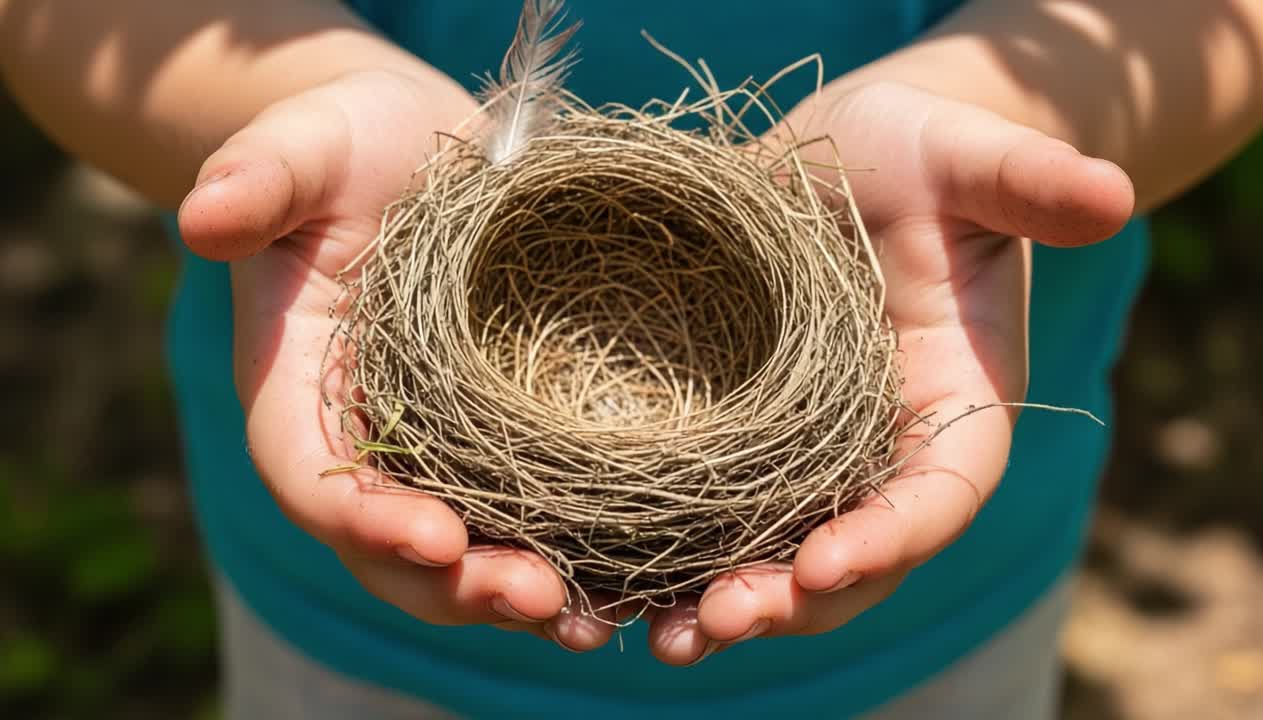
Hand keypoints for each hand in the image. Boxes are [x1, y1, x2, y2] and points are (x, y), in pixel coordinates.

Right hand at [178, 69, 618, 651]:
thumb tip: (200, 215)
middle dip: (457, 586)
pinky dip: (572, 552)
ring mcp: (435, 448)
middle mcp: (363, 438)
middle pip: (389, 547)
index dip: (364, 520)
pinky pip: (528, 512)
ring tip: (593, 617)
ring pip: (464, 552)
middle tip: (537, 598)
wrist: (416, 154)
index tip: (435, 538)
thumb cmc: (349, 146)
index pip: (312, 474)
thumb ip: (259, 176)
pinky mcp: (502, 438)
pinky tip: (634, 577)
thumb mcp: (305, 144)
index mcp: (299, 386)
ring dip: (519, 592)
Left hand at [644, 81, 1134, 664]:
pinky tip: (615, 584)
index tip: (828, 560)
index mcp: (955, 404)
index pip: (939, 493)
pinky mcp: (740, 430)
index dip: (892, 536)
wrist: (853, 155)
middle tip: (724, 620)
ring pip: (778, 551)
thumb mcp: (973, 158)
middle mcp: (883, 448)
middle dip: (795, 598)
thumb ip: (1030, 181)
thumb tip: (1114, 197)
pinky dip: (671, 549)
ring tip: (668, 636)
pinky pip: (712, 506)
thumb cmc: (926, 153)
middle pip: (855, 555)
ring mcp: (808, 449)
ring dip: (726, 599)